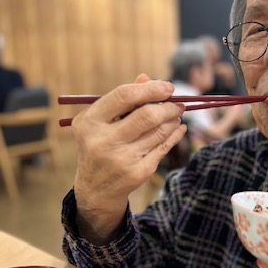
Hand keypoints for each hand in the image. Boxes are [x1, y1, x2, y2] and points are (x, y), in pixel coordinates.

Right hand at [72, 74, 186, 241]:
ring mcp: (122, 159)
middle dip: (168, 106)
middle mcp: (104, 141)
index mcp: (90, 122)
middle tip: (177, 102)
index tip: (167, 87)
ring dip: (173, 120)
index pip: (124, 96)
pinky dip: (174, 135)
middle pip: (147, 116)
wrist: (95, 189)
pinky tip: (178, 128)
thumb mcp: (101, 121)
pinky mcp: (138, 172)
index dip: (150, 89)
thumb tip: (148, 79)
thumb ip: (122, 100)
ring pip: (159, 132)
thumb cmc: (99, 144)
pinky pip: (163, 147)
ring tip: (176, 114)